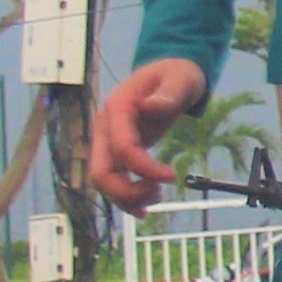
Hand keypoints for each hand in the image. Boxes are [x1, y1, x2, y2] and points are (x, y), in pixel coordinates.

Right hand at [87, 57, 206, 208]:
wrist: (169, 74)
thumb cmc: (175, 75)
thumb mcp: (179, 79)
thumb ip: (168, 94)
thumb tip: (151, 107)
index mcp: (117, 107)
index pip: (122, 147)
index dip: (143, 168)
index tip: (172, 176)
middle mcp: (105, 126)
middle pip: (101, 171)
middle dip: (126, 191)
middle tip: (158, 194)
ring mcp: (107, 140)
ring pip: (103, 181)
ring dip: (126, 198)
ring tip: (157, 197)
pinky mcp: (116, 151)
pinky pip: (113, 180)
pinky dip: (125, 197)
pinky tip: (144, 208)